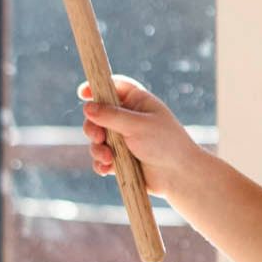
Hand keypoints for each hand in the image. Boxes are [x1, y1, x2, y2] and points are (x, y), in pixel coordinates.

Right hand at [78, 75, 199, 198]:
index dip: (97, 86)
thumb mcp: (138, 125)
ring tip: (108, 158)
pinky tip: (107, 169)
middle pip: (97, 114)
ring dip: (97, 148)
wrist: (179, 175)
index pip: (114, 86)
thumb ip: (111, 116)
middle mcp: (129, 117)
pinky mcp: (121, 158)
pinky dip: (101, 162)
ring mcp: (124, 138)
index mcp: (138, 101)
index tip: (82, 93)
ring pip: (97, 138)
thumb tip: (86, 107)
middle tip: (98, 137)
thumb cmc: (165, 144)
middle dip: (92, 127)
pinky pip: (101, 157)